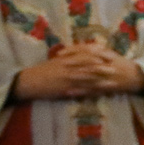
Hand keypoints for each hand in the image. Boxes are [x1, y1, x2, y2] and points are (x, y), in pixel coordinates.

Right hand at [12, 41, 143, 98]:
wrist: (27, 81)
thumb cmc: (40, 72)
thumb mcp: (53, 62)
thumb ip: (66, 59)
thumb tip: (77, 55)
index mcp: (64, 58)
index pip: (83, 53)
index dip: (96, 53)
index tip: (108, 52)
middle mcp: (66, 66)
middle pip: (88, 64)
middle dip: (103, 64)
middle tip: (116, 65)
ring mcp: (66, 77)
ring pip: (87, 77)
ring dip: (102, 78)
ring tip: (114, 80)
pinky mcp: (65, 88)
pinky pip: (81, 89)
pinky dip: (92, 90)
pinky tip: (101, 93)